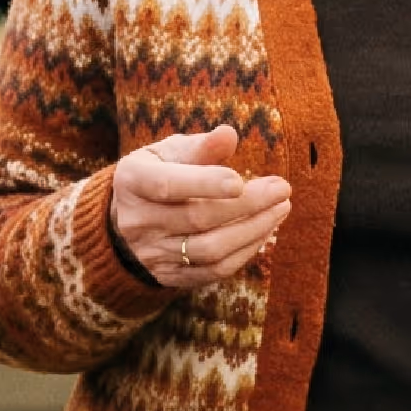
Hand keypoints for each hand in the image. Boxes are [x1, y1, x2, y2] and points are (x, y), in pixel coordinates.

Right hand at [107, 125, 293, 290]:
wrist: (129, 217)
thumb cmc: (159, 172)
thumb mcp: (169, 152)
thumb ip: (201, 146)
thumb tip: (229, 134)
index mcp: (132, 180)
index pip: (167, 185)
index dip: (204, 184)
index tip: (240, 180)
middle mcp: (136, 221)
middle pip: (197, 219)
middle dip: (247, 205)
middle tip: (282, 189)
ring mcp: (151, 253)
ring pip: (209, 250)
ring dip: (253, 230)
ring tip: (280, 209)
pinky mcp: (168, 275)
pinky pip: (213, 271)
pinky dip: (244, 252)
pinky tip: (264, 231)